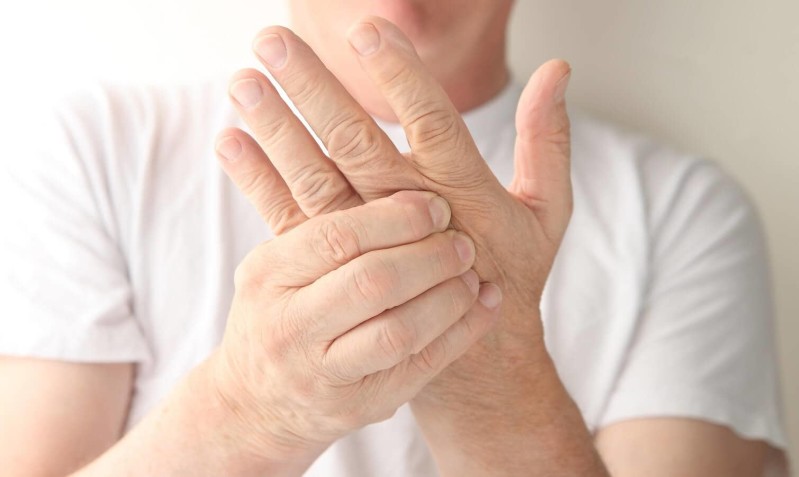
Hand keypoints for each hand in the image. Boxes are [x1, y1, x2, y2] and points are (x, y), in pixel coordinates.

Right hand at [206, 190, 499, 462]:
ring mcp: (324, 372)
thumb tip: (314, 120)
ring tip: (474, 273)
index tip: (435, 202)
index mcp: (269, 274)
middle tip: (464, 241)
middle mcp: (291, 326)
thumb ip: (304, 208)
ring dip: (449, 296)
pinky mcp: (360, 405)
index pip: (338, 235)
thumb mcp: (274, 261)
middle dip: (429, 256)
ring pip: (400, 330)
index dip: (395, 216)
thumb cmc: (277, 312)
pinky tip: (484, 305)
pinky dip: (461, 332)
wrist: (254, 404)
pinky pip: (421, 365)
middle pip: (373, 282)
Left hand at [217, 18, 600, 474]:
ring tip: (241, 80)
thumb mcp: (547, 212)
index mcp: (462, 192)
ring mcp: (366, 242)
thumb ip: (548, 139)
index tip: (370, 32)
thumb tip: (558, 68)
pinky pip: (291, 219)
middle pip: (356, 143)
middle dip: (314, 89)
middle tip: (274, 40)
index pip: (433, 122)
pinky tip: (228, 139)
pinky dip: (258, 179)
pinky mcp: (336, 266)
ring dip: (276, 128)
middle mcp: (409, 214)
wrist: (477, 361)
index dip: (403, 79)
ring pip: (315, 177)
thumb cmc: (514, 274)